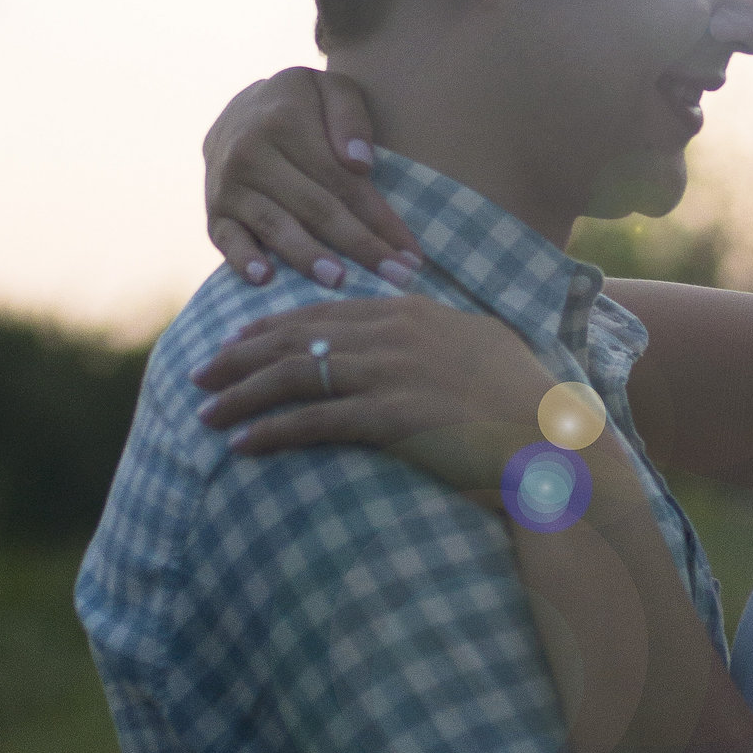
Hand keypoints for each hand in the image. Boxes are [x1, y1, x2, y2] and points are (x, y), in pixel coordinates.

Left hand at [193, 291, 557, 498]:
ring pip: (294, 375)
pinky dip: (271, 430)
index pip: (324, 310)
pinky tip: (242, 443)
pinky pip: (312, 421)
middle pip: (296, 336)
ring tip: (205, 411)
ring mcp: (389, 372)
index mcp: (413, 309)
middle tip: (200, 373)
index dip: (273, 324)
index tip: (239, 336)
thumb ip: (441, 334)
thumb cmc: (524, 403)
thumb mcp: (482, 346)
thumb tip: (418, 335)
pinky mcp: (388, 416)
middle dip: (240, 355)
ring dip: (242, 394)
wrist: (551, 442)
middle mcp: (394, 332)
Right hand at [204, 66, 420, 292]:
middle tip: (395, 278)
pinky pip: (226, 240)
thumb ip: (350, 116)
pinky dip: (243, 260)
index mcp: (285, 121)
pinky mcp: (214, 211)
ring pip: (275, 226)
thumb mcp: (330, 88)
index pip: (342, 179)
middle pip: (314, 207)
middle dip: (359, 245)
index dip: (379, 218)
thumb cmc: (301, 105)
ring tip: (340, 282)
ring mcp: (228, 185)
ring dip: (308, 258)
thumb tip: (360, 162)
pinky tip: (265, 280)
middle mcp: (251, 153)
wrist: (239, 111)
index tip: (411, 251)